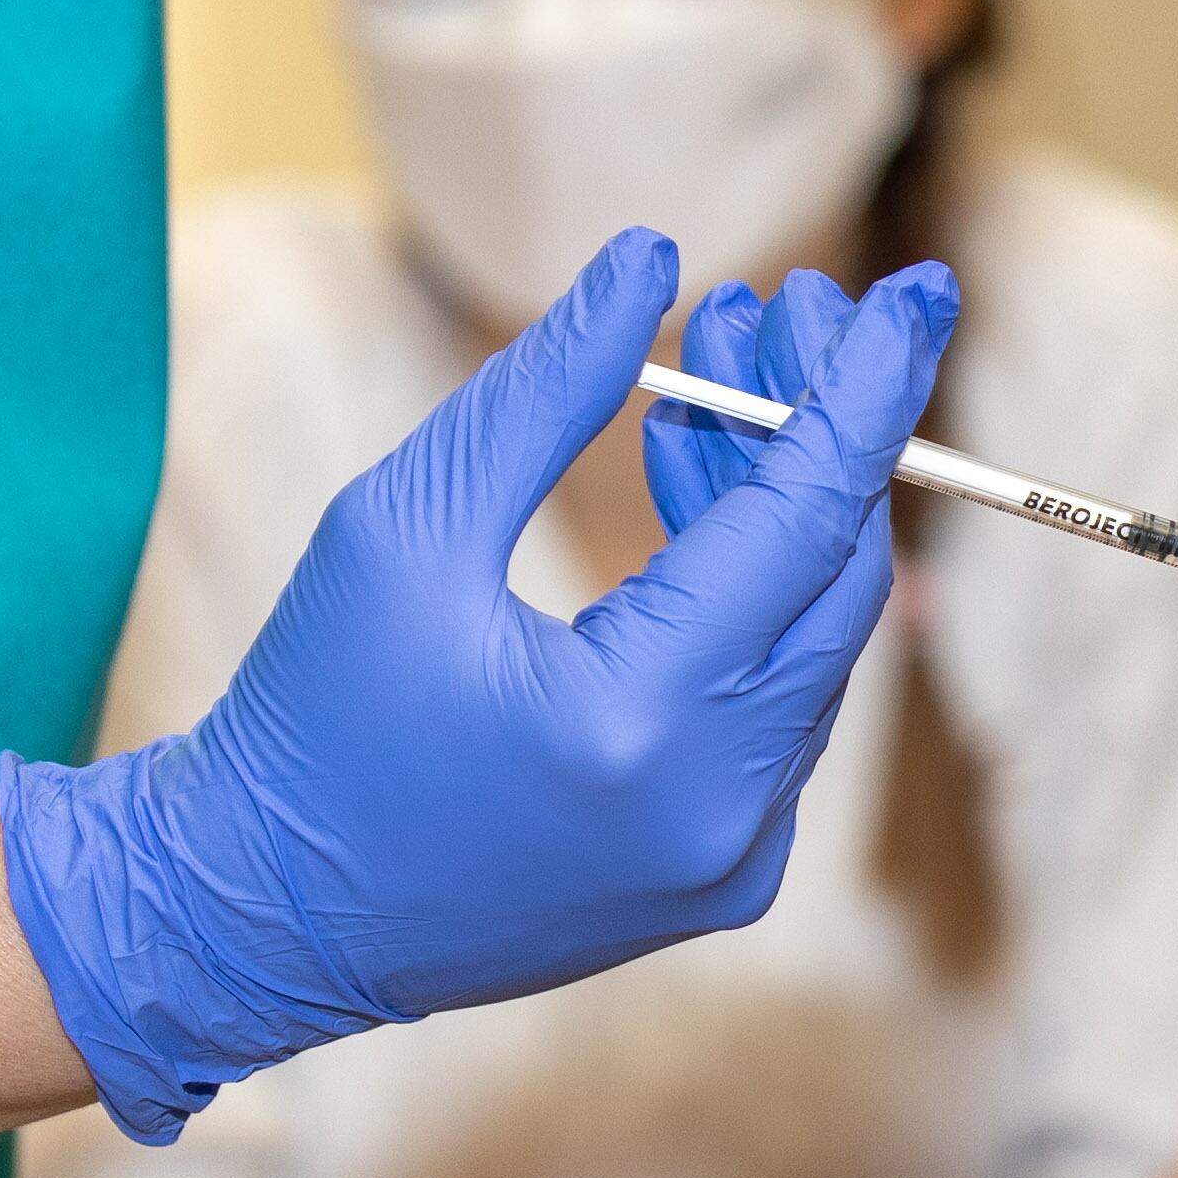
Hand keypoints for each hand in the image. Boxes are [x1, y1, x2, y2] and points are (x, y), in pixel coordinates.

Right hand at [0, 238, 955, 1140]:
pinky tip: (698, 494)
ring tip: (710, 378)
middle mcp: (715, 806)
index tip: (917, 290)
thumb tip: (652, 260)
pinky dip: (753, 597)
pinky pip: (779, 705)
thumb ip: (545, 387)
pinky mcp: (724, 874)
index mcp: (636, 724)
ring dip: (780, 501)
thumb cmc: (312, 712)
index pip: (805, 522)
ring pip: (815, 637)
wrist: (261, 918)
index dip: (864, 389)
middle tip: (781, 304)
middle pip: (838, 577)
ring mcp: (732, 856)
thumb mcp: (402, 523)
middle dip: (823, 426)